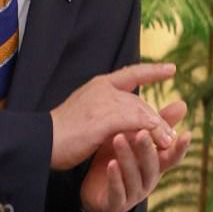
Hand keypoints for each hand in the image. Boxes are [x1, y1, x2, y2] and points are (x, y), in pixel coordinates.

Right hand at [50, 62, 176, 171]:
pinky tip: (158, 142)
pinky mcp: (105, 118)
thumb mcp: (90, 117)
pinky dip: (149, 132)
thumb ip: (110, 113)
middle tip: (170, 135)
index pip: (131, 73)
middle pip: (139, 101)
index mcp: (98, 85)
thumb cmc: (62, 134)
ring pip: (141, 111)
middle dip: (157, 119)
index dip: (152, 71)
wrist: (41, 141)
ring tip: (168, 143)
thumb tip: (134, 121)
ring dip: (158, 129)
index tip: (172, 68)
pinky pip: (136, 122)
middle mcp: (103, 88)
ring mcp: (104, 101)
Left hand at [79, 99, 190, 211]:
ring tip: (118, 139)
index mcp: (156, 165)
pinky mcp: (116, 203)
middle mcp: (148, 180)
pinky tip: (110, 164)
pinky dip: (115, 178)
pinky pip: (118, 191)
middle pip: (152, 165)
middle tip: (142, 131)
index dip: (180, 148)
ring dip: (127, 158)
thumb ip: (157, 126)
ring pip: (134, 176)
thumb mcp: (136, 141)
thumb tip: (183, 104)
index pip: (173, 157)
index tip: (187, 133)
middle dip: (148, 148)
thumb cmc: (120, 161)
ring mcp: (133, 193)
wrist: (96, 192)